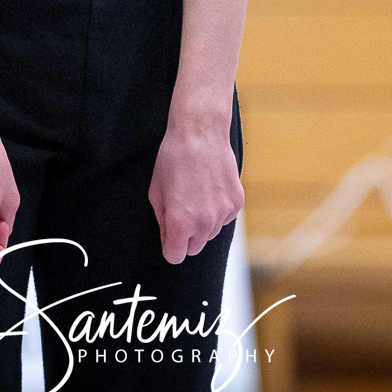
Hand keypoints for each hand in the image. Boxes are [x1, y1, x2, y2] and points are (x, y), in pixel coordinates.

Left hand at [149, 119, 242, 264]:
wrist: (200, 134)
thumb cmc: (173, 159)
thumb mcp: (156, 192)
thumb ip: (163, 222)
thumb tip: (169, 238)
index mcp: (181, 223)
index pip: (175, 257)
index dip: (170, 246)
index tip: (169, 235)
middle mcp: (204, 224)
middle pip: (194, 248)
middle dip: (186, 236)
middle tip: (181, 210)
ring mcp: (223, 214)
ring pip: (211, 234)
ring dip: (203, 223)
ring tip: (196, 195)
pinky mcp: (236, 203)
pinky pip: (225, 218)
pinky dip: (218, 210)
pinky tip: (210, 189)